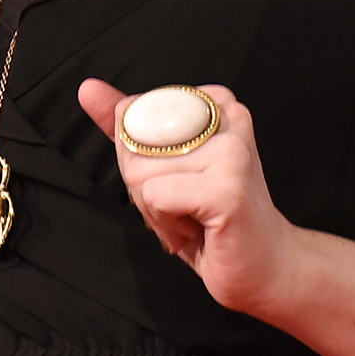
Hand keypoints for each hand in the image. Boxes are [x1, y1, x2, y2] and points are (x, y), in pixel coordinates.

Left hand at [77, 79, 298, 315]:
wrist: (265, 266)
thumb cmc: (213, 218)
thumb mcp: (163, 166)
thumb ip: (129, 127)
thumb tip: (89, 89)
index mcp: (215, 102)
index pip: (134, 114)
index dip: (140, 158)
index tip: (177, 179)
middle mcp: (228, 116)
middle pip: (134, 144)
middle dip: (144, 187)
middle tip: (183, 206)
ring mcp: (231, 151)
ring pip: (140, 174)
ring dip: (155, 210)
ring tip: (192, 219)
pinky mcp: (227, 188)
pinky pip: (155, 197)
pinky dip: (165, 224)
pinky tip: (197, 230)